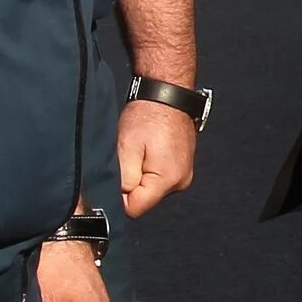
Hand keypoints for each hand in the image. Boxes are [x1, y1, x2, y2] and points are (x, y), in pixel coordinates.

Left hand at [117, 96, 196, 217]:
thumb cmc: (147, 115)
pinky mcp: (183, 168)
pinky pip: (159, 179)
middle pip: (144, 200)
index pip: (134, 208)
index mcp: (168, 180)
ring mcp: (184, 175)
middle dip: (131, 185)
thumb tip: (119, 201)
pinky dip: (150, 170)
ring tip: (140, 151)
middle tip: (129, 157)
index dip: (120, 195)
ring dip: (140, 176)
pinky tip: (148, 151)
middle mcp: (180, 182)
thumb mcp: (126, 147)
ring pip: (151, 190)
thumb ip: (122, 179)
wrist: (167, 93)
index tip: (117, 173)